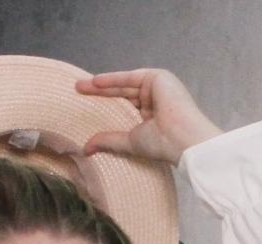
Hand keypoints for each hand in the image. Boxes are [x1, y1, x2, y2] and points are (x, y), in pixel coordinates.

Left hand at [74, 68, 222, 166]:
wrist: (184, 140)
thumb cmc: (163, 144)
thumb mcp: (130, 141)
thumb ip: (109, 140)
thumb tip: (86, 148)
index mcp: (153, 115)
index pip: (125, 106)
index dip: (105, 104)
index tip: (85, 105)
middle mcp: (156, 99)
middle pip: (122, 93)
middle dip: (100, 92)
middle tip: (78, 90)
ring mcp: (158, 87)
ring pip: (125, 85)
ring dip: (103, 85)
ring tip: (81, 86)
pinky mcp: (159, 77)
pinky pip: (131, 77)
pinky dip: (114, 79)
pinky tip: (96, 82)